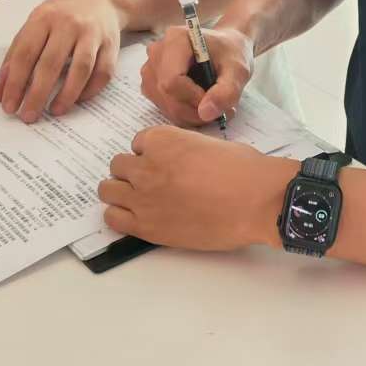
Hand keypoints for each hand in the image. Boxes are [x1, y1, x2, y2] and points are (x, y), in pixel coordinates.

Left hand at [0, 0, 123, 121]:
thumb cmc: (62, 15)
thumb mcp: (34, 26)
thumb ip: (15, 57)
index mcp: (43, 18)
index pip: (25, 54)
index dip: (15, 82)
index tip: (8, 105)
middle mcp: (68, 24)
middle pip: (50, 63)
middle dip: (37, 94)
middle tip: (27, 116)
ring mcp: (92, 34)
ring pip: (81, 68)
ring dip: (67, 94)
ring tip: (54, 112)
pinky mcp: (111, 44)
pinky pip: (103, 72)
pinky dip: (91, 90)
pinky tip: (78, 100)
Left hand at [99, 127, 293, 250]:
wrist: (257, 201)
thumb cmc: (244, 170)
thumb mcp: (209, 144)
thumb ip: (184, 149)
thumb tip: (180, 162)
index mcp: (162, 140)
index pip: (138, 143)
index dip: (150, 154)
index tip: (162, 164)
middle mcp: (146, 165)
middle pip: (119, 165)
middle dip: (133, 172)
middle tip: (152, 183)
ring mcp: (143, 196)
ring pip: (108, 190)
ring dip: (121, 192)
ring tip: (140, 200)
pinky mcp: (146, 226)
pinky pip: (112, 218)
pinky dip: (119, 216)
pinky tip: (137, 217)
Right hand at [141, 26, 254, 127]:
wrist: (225, 48)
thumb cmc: (232, 54)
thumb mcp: (238, 71)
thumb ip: (226, 92)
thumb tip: (205, 113)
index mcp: (176, 40)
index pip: (173, 81)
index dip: (193, 99)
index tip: (215, 103)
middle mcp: (157, 52)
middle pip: (166, 95)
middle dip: (194, 111)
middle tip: (219, 111)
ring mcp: (150, 68)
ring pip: (164, 104)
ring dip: (190, 114)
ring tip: (212, 105)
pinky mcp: (150, 82)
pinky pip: (162, 106)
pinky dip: (183, 113)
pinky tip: (199, 103)